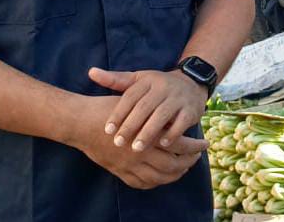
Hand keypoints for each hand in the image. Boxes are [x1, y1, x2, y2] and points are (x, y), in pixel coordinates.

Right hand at [67, 94, 207, 189]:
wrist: (79, 122)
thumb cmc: (107, 107)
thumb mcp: (135, 102)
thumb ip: (156, 112)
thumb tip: (177, 114)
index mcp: (149, 133)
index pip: (181, 145)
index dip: (195, 146)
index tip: (204, 143)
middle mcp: (141, 152)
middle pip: (174, 165)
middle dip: (189, 162)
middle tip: (197, 157)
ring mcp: (130, 165)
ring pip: (160, 177)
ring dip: (175, 174)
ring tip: (184, 167)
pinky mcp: (120, 172)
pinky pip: (142, 183)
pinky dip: (156, 181)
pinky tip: (163, 176)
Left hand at [89, 67, 207, 152]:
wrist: (191, 83)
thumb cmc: (157, 86)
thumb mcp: (138, 80)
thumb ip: (115, 80)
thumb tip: (91, 72)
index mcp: (147, 80)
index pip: (130, 96)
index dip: (118, 113)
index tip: (107, 130)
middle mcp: (163, 87)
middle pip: (144, 107)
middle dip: (130, 126)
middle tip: (118, 143)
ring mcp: (178, 98)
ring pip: (162, 116)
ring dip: (148, 133)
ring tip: (136, 148)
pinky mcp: (191, 109)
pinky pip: (181, 122)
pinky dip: (172, 133)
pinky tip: (162, 144)